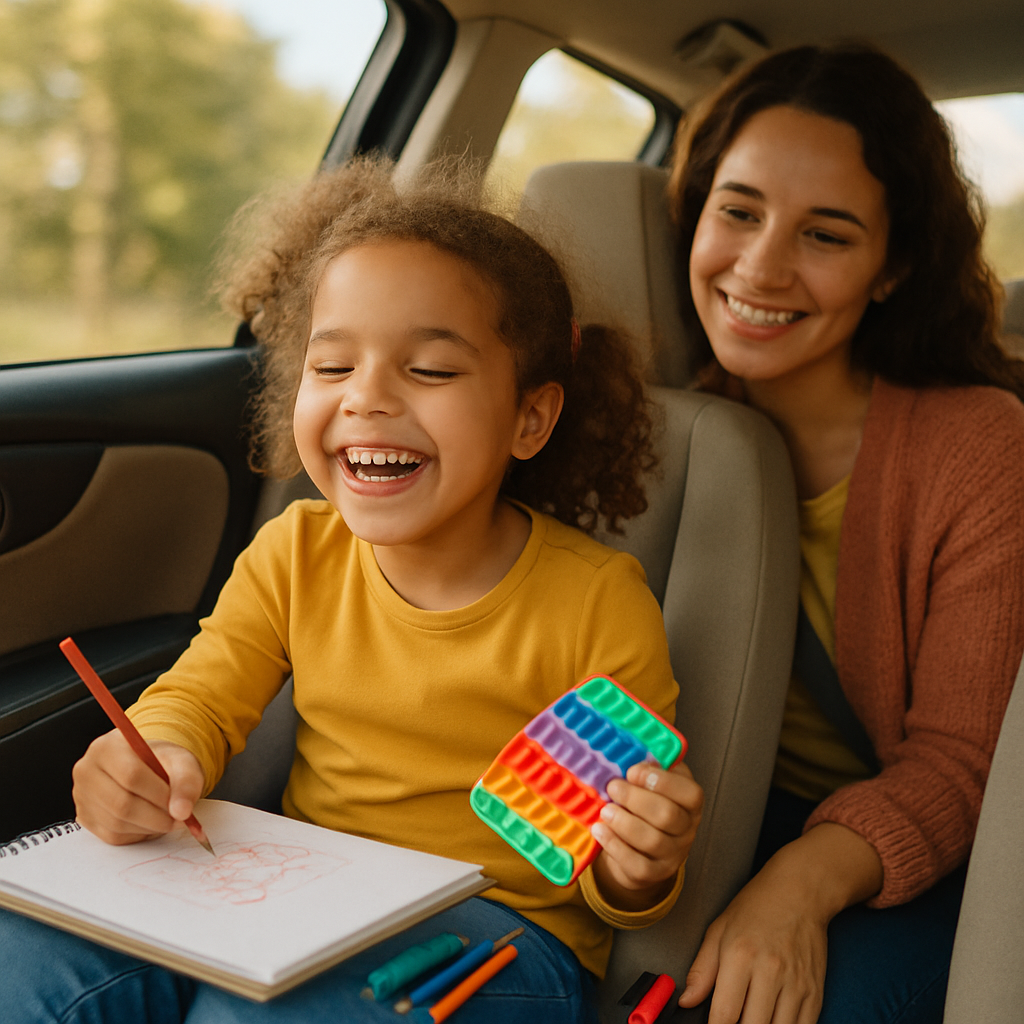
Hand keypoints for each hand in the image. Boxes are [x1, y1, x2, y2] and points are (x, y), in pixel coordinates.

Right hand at [72, 730, 205, 844]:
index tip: (180, 805)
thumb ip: (186, 782)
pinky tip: (151, 822)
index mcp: (108, 747)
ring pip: (117, 823)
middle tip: (178, 819)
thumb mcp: (182, 762)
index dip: (159, 794)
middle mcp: (87, 770)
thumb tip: (182, 811)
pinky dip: (137, 834)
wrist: (148, 767)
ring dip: (149, 827)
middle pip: (121, 803)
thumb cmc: (162, 762)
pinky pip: (112, 835)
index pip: (131, 775)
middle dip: (156, 816)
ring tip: (168, 818)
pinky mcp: (85, 817)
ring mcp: (82, 796)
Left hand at [591, 760, 702, 910]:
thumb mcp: (652, 782)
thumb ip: (648, 766)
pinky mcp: (652, 874)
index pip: (690, 793)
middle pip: (667, 816)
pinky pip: (636, 863)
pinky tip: (599, 829)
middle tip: (612, 787)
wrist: (637, 848)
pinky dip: (614, 844)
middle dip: (636, 799)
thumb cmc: (644, 804)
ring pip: (652, 840)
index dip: (662, 781)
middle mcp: (687, 830)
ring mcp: (672, 855)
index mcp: (690, 803)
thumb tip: (628, 749)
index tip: (633, 771)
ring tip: (605, 810)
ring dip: (623, 822)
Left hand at [678, 824, 882, 1023]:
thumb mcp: (718, 930)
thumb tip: (687, 1001)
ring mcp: (796, 984)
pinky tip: (771, 1020)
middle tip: (731, 1020)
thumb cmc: (755, 908)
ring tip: (749, 1018)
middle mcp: (770, 972)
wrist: (799, 892)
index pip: (724, 1014)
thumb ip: (701, 970)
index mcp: (740, 956)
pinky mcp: (815, 992)